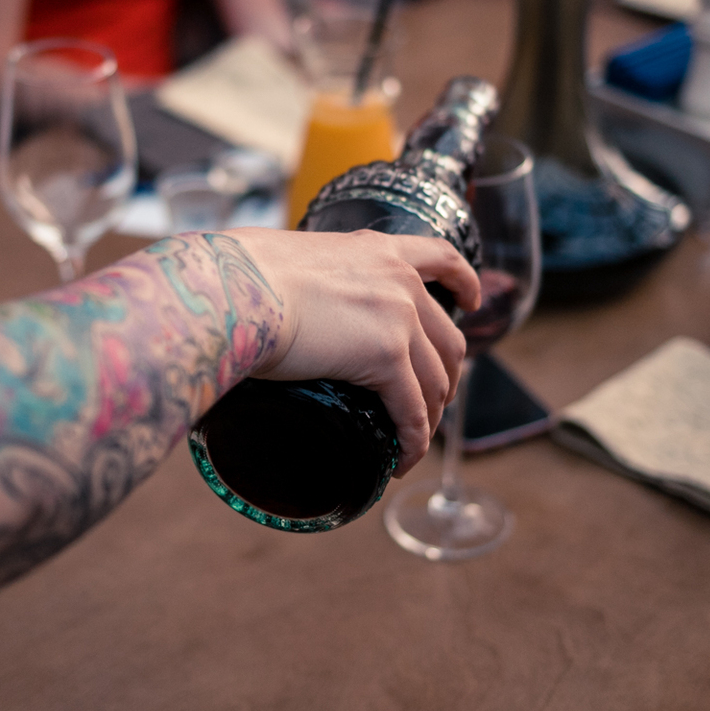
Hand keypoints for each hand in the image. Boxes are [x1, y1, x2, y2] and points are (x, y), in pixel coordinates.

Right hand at [224, 227, 479, 474]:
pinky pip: (411, 411)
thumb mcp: (288, 257)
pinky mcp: (386, 358)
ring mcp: (399, 318)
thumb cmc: (239, 273)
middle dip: (447, 376)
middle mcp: (400, 280)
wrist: (237, 286)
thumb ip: (302, 276)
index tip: (472, 300)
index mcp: (378, 250)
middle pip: (447, 338)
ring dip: (429, 417)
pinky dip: (412, 442)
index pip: (440, 257)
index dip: (464, 281)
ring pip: (434, 380)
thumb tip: (271, 295)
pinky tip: (403, 461)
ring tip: (412, 440)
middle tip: (432, 401)